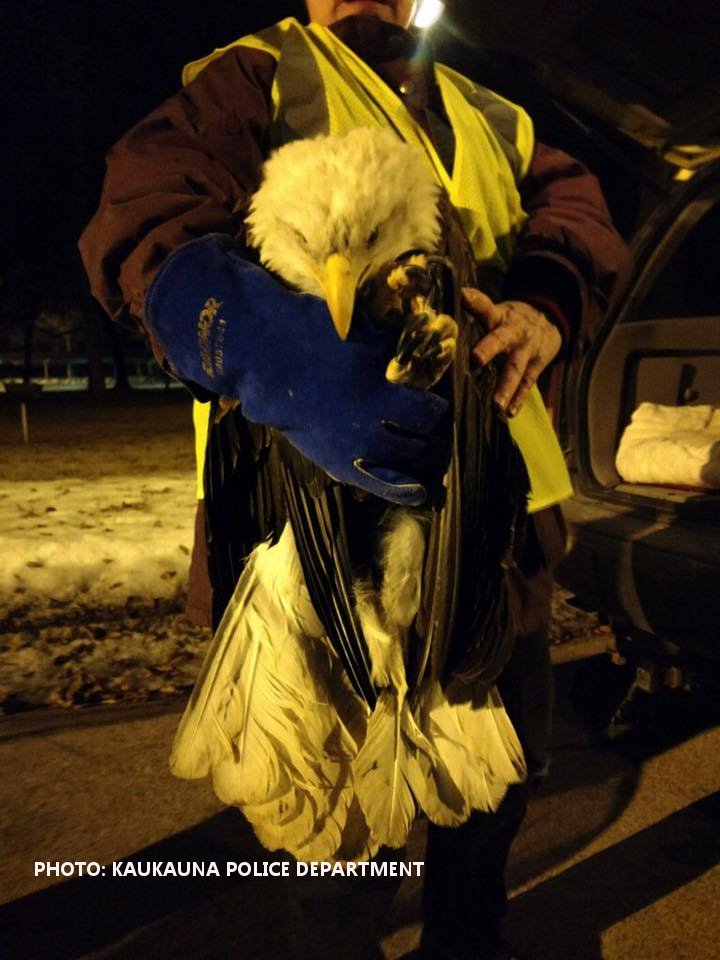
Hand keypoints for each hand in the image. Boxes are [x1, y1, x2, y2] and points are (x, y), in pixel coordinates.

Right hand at [147, 236, 450, 505]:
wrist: (266, 358)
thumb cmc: (313, 333)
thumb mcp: (364, 332)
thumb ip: (396, 348)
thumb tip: (428, 344)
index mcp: (382, 391)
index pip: (430, 412)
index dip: (438, 408)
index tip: (436, 401)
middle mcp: (372, 425)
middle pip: (421, 442)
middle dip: (433, 436)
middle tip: (434, 429)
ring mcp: (354, 448)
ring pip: (403, 464)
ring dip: (420, 458)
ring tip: (426, 451)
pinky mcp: (336, 461)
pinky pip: (376, 484)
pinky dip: (400, 489)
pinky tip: (417, 491)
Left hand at [463, 288, 561, 415]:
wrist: (552, 317)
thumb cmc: (512, 319)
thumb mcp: (496, 311)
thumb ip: (474, 312)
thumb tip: (441, 312)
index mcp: (499, 316)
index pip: (485, 306)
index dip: (474, 300)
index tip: (462, 295)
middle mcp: (513, 332)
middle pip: (500, 339)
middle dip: (488, 349)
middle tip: (476, 359)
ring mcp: (526, 350)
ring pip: (515, 368)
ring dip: (505, 387)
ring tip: (495, 405)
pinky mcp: (536, 365)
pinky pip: (527, 383)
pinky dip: (518, 399)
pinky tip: (508, 413)